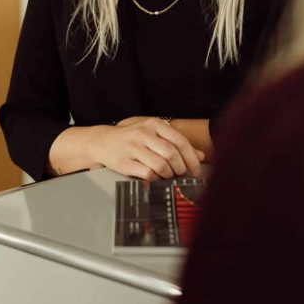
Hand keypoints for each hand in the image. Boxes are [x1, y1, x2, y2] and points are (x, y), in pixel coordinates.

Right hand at [90, 117, 204, 180]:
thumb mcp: (155, 135)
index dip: (192, 158)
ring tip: (168, 175)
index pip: (180, 141)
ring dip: (169, 174)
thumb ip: (177, 143)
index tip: (196, 170)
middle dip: (181, 168)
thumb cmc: (133, 139)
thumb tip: (200, 155)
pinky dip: (156, 179)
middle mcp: (143, 133)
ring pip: (161, 165)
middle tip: (181, 174)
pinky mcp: (125, 162)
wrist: (103, 142)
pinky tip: (156, 177)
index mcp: (154, 124)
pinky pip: (148, 174)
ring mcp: (133, 147)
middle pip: (172, 154)